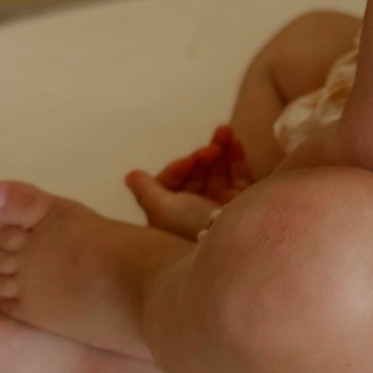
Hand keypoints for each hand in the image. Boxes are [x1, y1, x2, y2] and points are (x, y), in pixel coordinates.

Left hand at [126, 125, 254, 240]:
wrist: (228, 242)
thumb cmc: (189, 225)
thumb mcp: (161, 208)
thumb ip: (146, 191)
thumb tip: (130, 176)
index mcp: (173, 215)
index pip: (173, 183)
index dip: (180, 168)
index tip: (189, 161)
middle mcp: (195, 210)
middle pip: (198, 175)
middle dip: (204, 155)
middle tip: (213, 142)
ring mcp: (220, 206)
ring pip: (218, 172)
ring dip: (221, 149)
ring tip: (226, 130)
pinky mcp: (242, 203)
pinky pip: (238, 177)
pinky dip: (236, 158)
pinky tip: (235, 142)